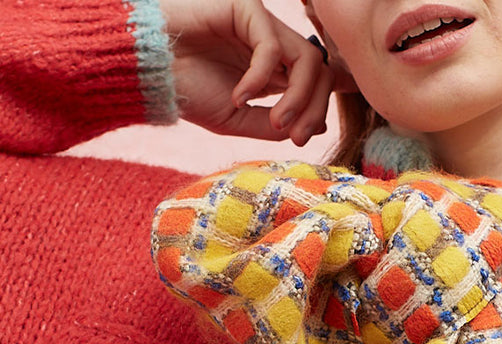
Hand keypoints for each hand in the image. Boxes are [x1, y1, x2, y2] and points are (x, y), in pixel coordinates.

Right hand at [159, 0, 332, 144]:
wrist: (149, 71)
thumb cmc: (187, 92)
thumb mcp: (238, 119)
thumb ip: (274, 123)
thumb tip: (316, 126)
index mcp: (273, 70)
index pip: (316, 84)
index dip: (317, 112)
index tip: (301, 140)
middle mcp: (272, 45)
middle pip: (320, 71)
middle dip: (314, 107)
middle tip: (297, 136)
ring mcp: (262, 25)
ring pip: (308, 58)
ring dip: (297, 97)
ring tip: (276, 122)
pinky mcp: (247, 8)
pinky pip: (272, 47)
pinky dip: (260, 78)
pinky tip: (239, 96)